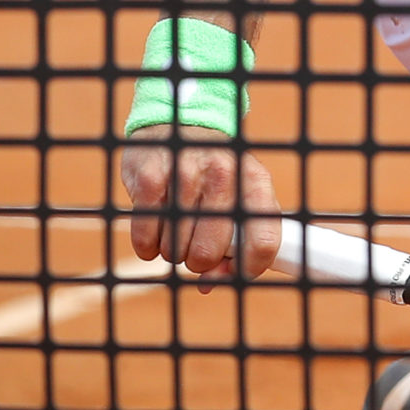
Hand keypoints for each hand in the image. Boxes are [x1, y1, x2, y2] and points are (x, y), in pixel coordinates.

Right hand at [119, 125, 282, 289]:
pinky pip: (145, 238)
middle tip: (194, 247)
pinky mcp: (149, 177)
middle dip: (199, 261)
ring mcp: (185, 173)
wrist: (179, 125)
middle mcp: (224, 174)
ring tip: (176, 229)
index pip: (264, 240)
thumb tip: (208, 284)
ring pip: (174, 249)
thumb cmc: (214, 175)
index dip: (249, 268)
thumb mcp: (238, 198)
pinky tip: (154, 230)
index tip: (233, 273)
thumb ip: (234, 243)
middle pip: (209, 252)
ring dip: (172, 250)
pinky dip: (147, 245)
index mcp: (256, 182)